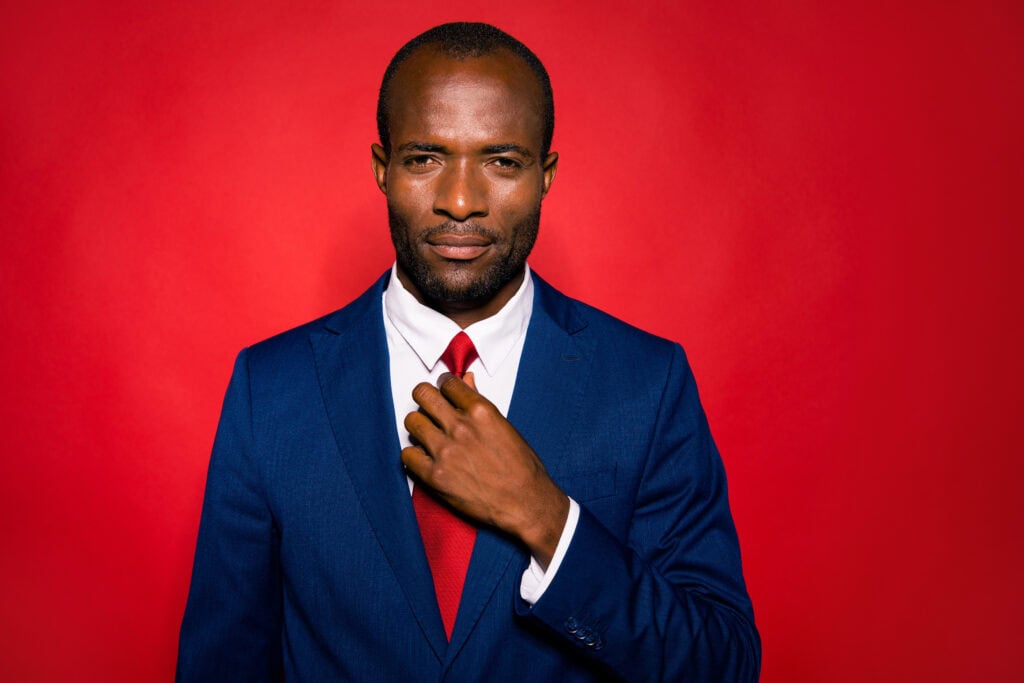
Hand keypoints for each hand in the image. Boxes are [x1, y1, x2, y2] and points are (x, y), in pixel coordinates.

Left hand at [402, 373, 568, 566]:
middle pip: (423, 395)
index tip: (443, 392)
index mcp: (481, 412)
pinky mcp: (435, 476)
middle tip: (431, 408)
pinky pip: (407, 455)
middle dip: (425, 398)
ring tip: (429, 435)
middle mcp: (460, 427)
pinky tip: (426, 458)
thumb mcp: (504, 427)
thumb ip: (479, 403)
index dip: (444, 386)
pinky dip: (414, 455)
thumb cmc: (521, 467)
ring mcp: (445, 451)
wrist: (524, 503)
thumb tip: (466, 381)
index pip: (447, 383)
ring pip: (412, 422)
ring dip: (419, 426)